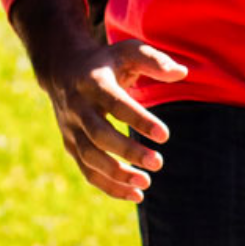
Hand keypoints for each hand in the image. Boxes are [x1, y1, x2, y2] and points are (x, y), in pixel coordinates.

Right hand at [9, 0, 187, 201]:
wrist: (62, 69)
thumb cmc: (106, 61)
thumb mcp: (128, 51)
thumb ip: (155, 60)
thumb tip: (182, 73)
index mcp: (93, 82)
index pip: (116, 104)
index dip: (139, 120)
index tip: (165, 135)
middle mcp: (77, 106)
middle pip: (98, 135)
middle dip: (127, 151)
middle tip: (158, 163)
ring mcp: (70, 128)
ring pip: (90, 157)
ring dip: (117, 174)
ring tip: (146, 183)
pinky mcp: (70, 145)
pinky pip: (88, 171)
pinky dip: (109, 186)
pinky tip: (136, 195)